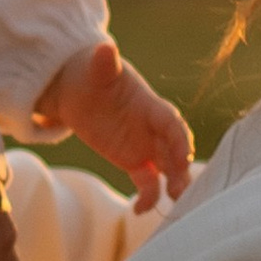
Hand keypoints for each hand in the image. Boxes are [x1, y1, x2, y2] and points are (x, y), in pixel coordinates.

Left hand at [32, 37, 194, 211]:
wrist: (78, 89)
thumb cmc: (91, 73)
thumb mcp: (95, 68)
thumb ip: (104, 63)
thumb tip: (106, 49)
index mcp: (149, 105)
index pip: (171, 122)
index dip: (178, 138)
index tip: (182, 156)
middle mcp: (153, 128)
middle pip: (174, 150)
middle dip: (180, 168)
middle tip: (181, 188)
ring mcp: (145, 146)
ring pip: (167, 169)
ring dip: (172, 185)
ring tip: (174, 203)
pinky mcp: (133, 161)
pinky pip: (146, 183)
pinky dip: (146, 197)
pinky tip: (139, 211)